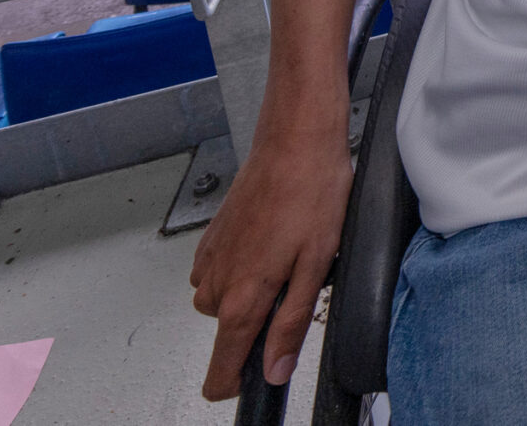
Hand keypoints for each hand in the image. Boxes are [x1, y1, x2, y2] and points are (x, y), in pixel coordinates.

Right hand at [189, 128, 352, 399]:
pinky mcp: (211, 239)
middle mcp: (216, 282)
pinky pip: (221, 273)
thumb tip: (275, 370)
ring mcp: (211, 259)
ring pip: (224, 301)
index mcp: (241, 298)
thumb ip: (291, 324)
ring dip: (251, 292)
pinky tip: (273, 240)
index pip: (221, 368)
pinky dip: (244, 268)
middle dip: (259, 321)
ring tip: (289, 255)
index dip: (238, 383)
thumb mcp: (315, 266)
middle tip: (296, 284)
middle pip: (229, 333)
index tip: (255, 383)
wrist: (294, 142)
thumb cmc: (311, 193)